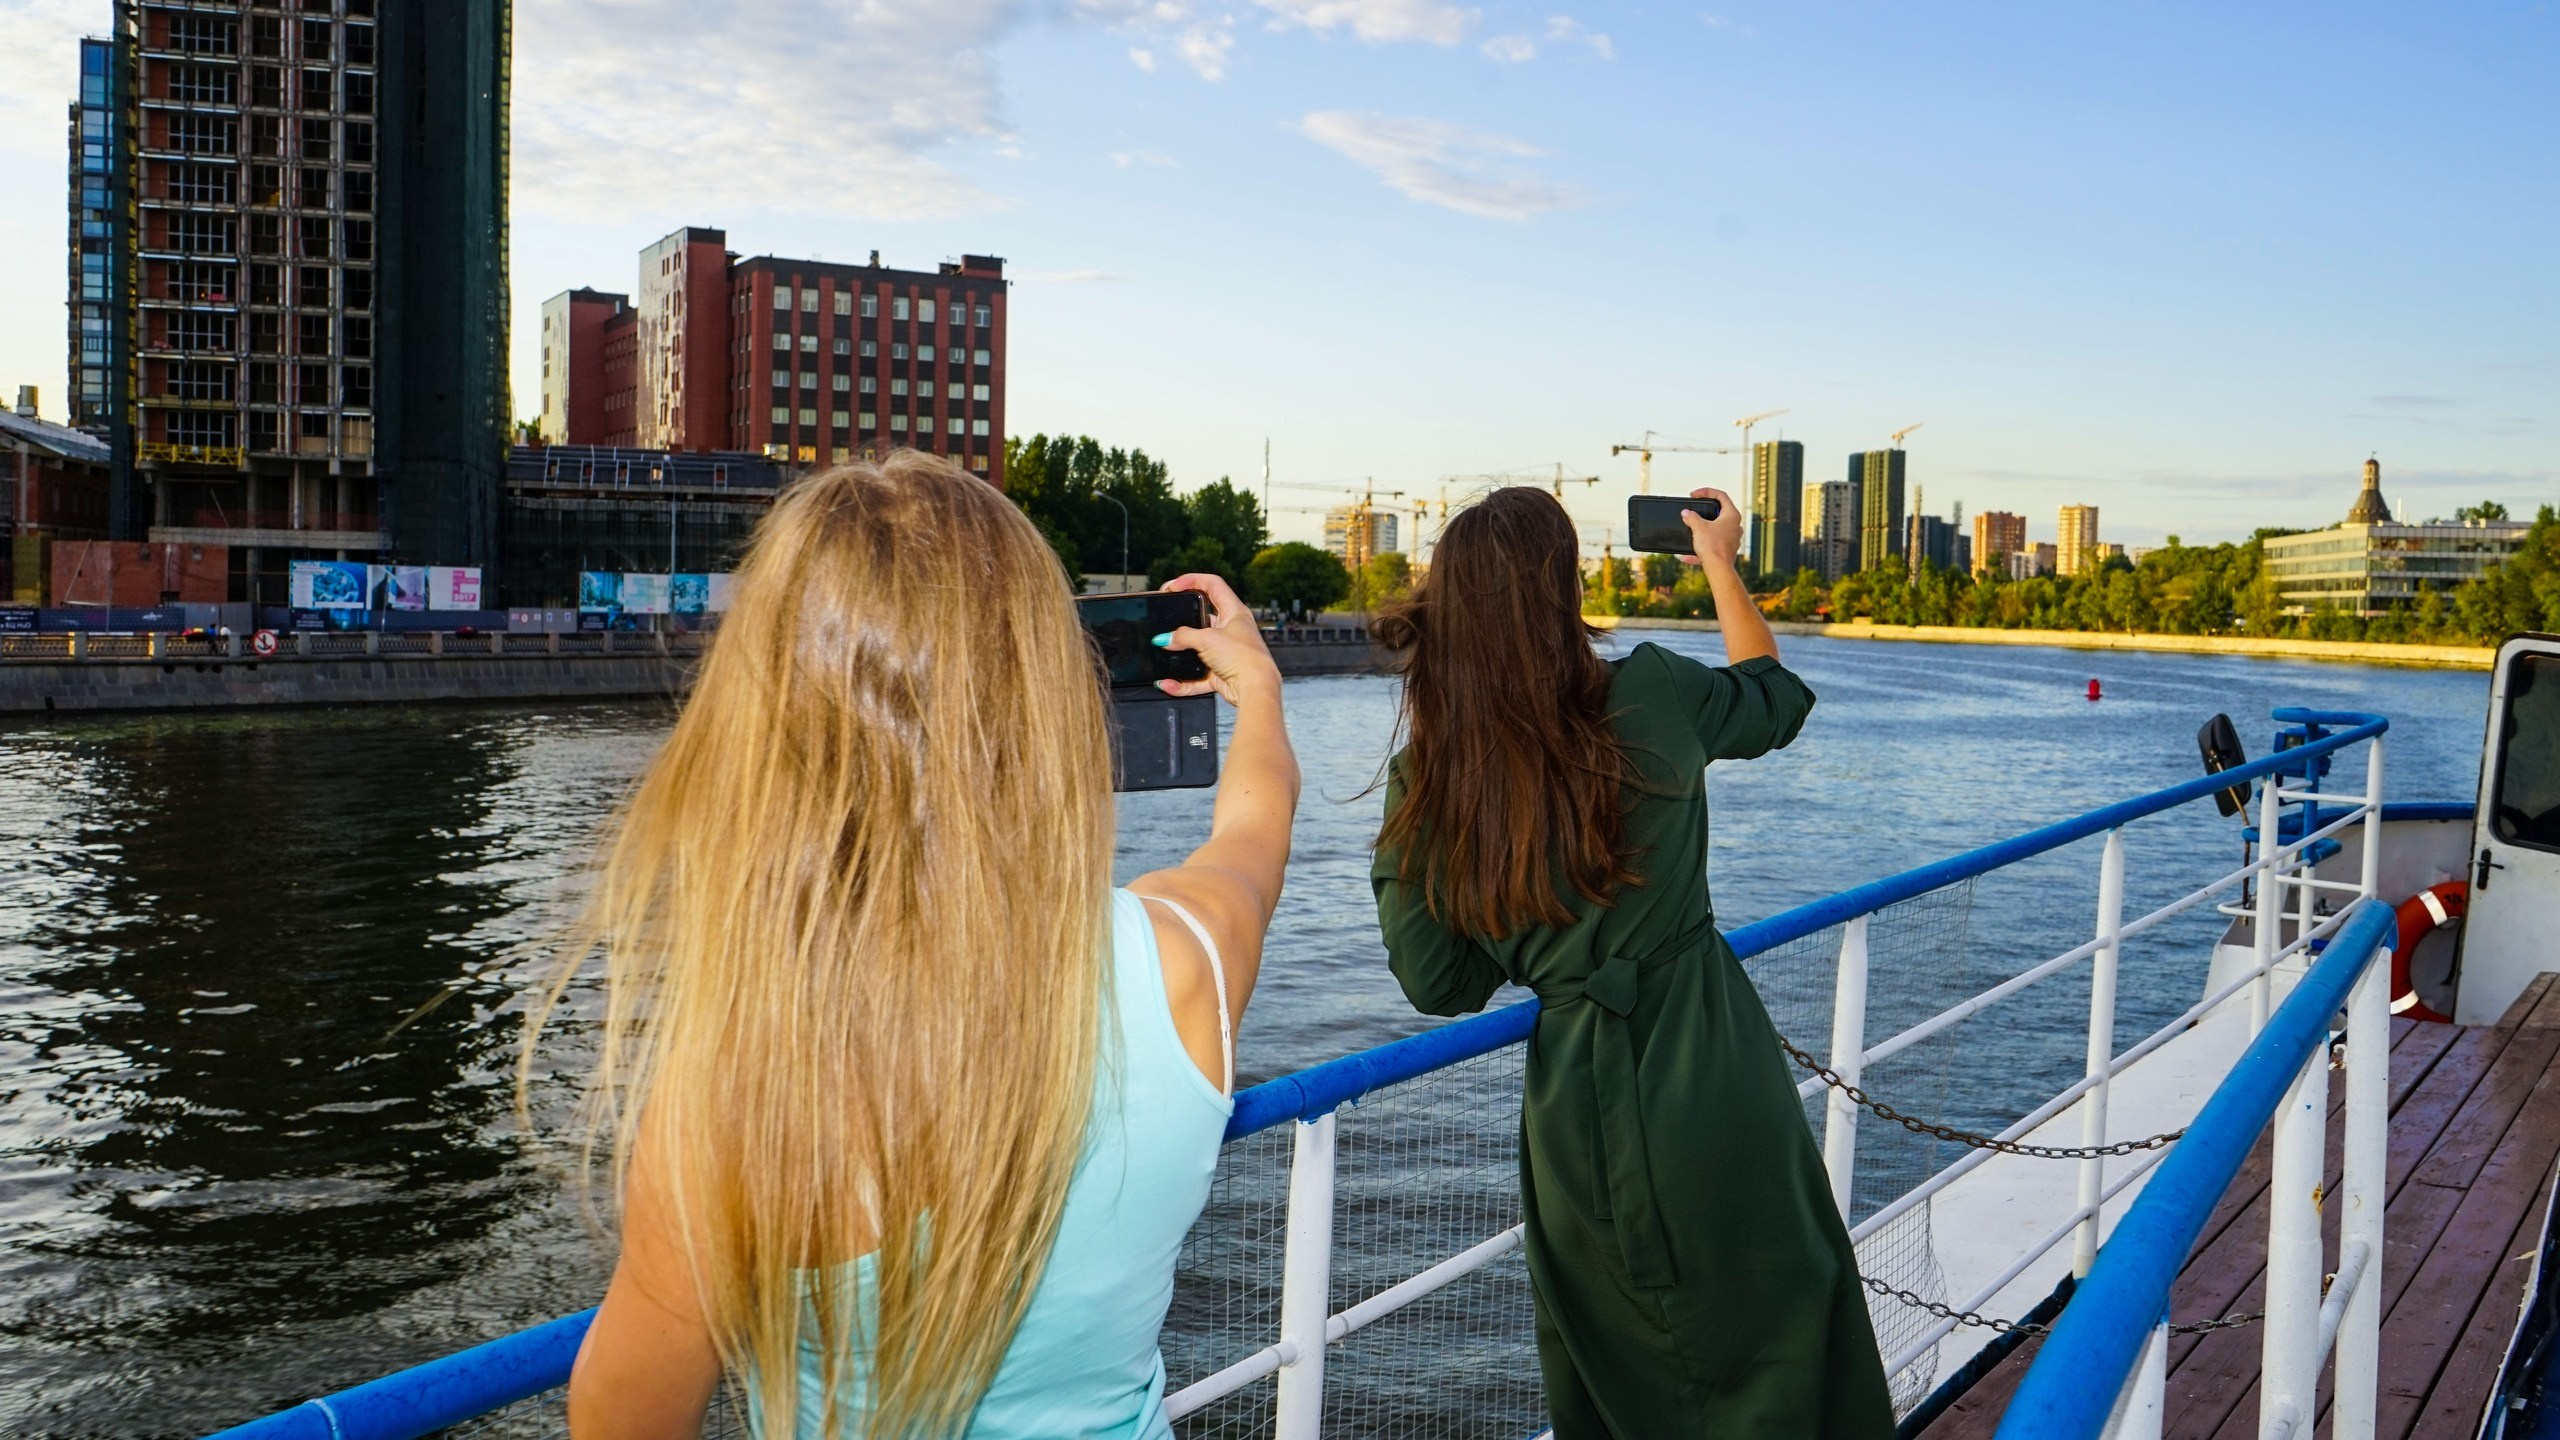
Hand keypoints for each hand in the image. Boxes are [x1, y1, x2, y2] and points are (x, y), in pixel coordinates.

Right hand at [1155, 573, 1282, 707]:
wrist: (1255, 689)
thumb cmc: (1244, 658)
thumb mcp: (1208, 639)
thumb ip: (1183, 636)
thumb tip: (1165, 639)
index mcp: (1234, 612)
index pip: (1213, 585)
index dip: (1192, 580)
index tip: (1173, 586)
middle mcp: (1231, 630)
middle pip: (1202, 616)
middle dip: (1183, 617)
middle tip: (1165, 614)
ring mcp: (1225, 651)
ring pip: (1197, 647)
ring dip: (1181, 650)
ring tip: (1164, 647)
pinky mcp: (1220, 672)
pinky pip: (1195, 675)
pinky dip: (1182, 680)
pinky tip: (1168, 682)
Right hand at [1680, 487, 1742, 569]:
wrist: (1718, 569)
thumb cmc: (1713, 546)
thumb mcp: (1698, 527)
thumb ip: (1691, 517)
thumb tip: (1686, 513)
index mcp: (1732, 515)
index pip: (1721, 495)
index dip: (1706, 491)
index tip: (1694, 495)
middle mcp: (1735, 526)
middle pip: (1719, 512)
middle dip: (1704, 512)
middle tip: (1694, 512)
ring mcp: (1732, 539)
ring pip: (1716, 529)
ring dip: (1702, 530)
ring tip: (1691, 531)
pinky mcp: (1727, 550)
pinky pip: (1712, 545)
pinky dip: (1701, 547)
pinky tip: (1688, 555)